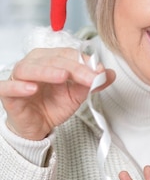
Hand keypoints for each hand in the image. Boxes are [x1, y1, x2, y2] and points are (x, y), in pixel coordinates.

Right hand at [0, 47, 114, 139]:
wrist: (39, 126)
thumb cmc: (53, 105)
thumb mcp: (77, 94)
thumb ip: (92, 83)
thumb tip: (109, 73)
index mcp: (50, 60)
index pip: (67, 54)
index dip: (83, 62)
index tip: (100, 73)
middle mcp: (33, 64)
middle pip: (51, 60)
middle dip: (73, 68)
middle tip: (89, 78)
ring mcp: (19, 78)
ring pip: (29, 68)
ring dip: (47, 71)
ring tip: (62, 76)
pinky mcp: (8, 94)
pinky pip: (7, 87)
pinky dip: (19, 86)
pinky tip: (32, 89)